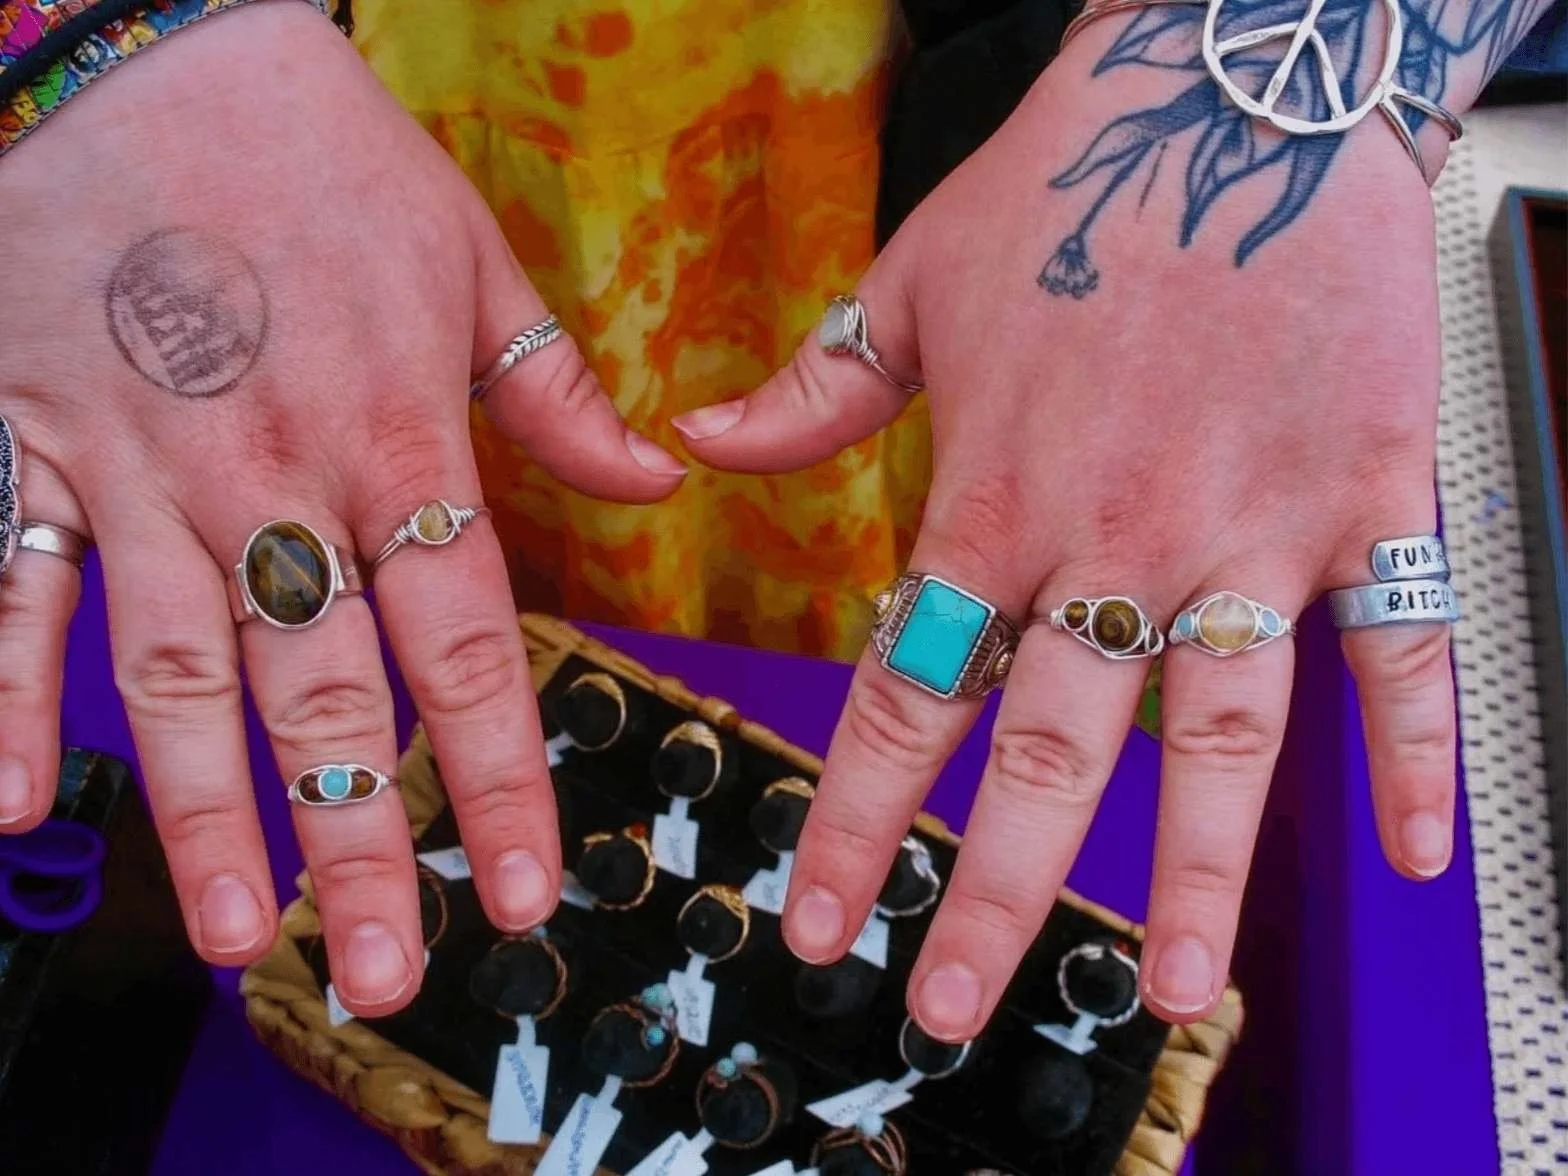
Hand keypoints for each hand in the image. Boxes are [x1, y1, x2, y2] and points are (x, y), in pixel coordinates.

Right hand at [0, 4, 683, 1011]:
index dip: (495, 776)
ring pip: (177, 674)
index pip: (460, 644)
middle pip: (321, 694)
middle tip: (387, 968)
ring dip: (202, 816)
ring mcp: (138, 473)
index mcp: (392, 438)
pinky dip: (1, 694)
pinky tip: (6, 805)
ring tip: (235, 936)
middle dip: (358, 843)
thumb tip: (658, 481)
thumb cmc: (318, 153)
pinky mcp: (29, 447)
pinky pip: (6, 589)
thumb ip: (558, 394)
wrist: (143, 48)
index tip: (524, 884)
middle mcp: (269, 479)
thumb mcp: (469, 262)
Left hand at [676, 30, 1455, 1032]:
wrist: (1233, 90)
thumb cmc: (1072, 184)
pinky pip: (1403, 643)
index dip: (851, 820)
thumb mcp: (909, 284)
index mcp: (993, 496)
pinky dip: (1419, 749)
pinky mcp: (1366, 493)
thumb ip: (807, 392)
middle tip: (950, 1003)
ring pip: (1220, 730)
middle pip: (1044, 751)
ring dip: (1194, 869)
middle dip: (989, 890)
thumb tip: (694, 444)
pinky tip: (1418, 855)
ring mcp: (1250, 523)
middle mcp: (1114, 535)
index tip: (819, 917)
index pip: (903, 696)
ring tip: (1170, 987)